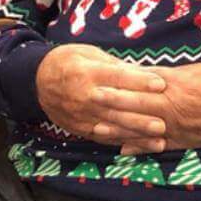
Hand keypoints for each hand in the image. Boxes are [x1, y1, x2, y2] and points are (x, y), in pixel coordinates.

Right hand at [35, 44, 167, 146]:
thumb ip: (115, 65)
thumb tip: (144, 72)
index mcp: (88, 73)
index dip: (140, 81)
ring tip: (159, 140)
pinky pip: (104, 138)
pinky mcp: (80, 129)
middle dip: (141, 116)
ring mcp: (82, 116)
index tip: (161, 84)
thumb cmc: (69, 61)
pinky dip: (124, 143)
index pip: (118, 78)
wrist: (37, 80)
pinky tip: (141, 147)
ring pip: (113, 127)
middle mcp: (84, 97)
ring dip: (137, 135)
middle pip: (117, 108)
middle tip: (164, 123)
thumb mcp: (89, 54)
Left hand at [88, 60, 200, 155]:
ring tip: (96, 129)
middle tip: (88, 102)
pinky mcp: (187, 141)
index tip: (98, 82)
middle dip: (111, 105)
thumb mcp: (199, 70)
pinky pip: (159, 147)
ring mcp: (178, 128)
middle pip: (135, 107)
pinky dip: (141, 149)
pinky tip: (124, 150)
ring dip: (118, 130)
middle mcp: (173, 109)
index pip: (139, 86)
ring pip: (142, 130)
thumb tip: (150, 76)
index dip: (117, 86)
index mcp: (175, 87)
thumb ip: (173, 76)